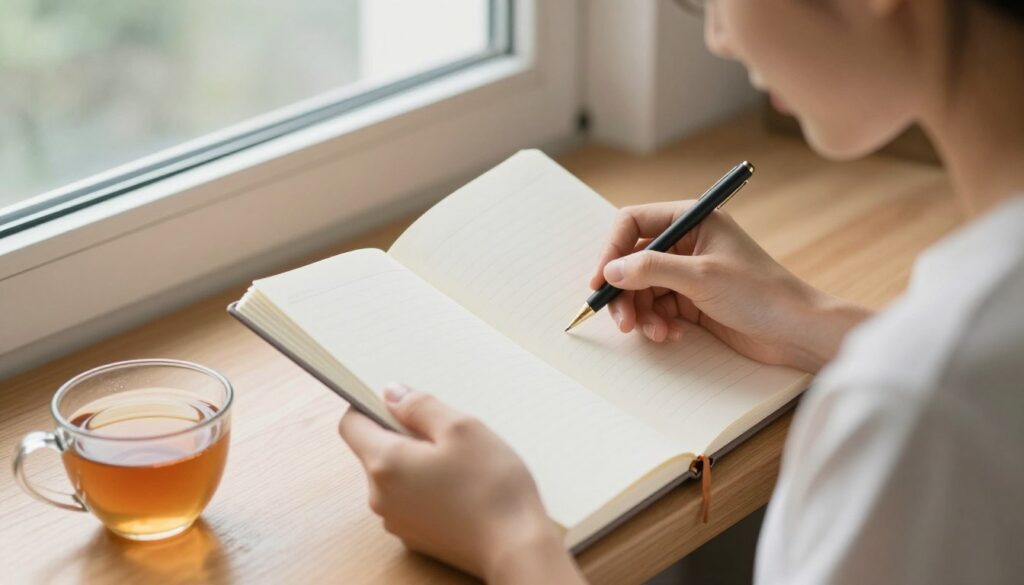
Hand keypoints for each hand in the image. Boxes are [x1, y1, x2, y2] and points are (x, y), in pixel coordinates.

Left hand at [339, 384, 585, 583]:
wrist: (516, 549)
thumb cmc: (493, 488)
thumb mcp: (462, 428)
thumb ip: (420, 406)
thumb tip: (391, 393)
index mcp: (385, 464)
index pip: (351, 424)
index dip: (370, 406)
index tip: (400, 402)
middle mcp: (380, 496)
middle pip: (376, 450)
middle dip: (404, 435)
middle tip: (447, 435)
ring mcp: (396, 520)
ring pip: (395, 476)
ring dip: (418, 462)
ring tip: (460, 464)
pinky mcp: (415, 536)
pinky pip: (410, 499)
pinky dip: (427, 487)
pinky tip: (461, 489)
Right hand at [591, 201, 871, 371]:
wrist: (796, 331)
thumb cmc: (761, 293)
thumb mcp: (701, 277)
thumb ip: (651, 268)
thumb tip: (610, 270)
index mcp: (693, 219)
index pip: (634, 223)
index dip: (612, 250)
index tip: (600, 281)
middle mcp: (687, 242)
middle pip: (633, 261)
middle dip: (625, 292)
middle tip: (622, 321)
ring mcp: (689, 272)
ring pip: (642, 288)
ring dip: (641, 313)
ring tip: (655, 332)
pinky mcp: (692, 300)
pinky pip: (658, 308)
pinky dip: (657, 323)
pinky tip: (671, 335)